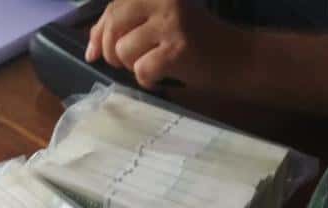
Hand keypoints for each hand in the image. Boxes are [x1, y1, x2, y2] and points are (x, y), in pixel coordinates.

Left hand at [86, 0, 235, 89]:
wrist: (238, 58)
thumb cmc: (197, 41)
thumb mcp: (161, 21)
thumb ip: (127, 26)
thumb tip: (90, 49)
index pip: (113, 8)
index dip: (98, 33)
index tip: (94, 52)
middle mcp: (164, 1)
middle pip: (113, 26)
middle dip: (112, 51)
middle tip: (128, 62)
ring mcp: (171, 24)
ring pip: (124, 51)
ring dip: (133, 66)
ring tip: (153, 65)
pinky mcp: (177, 50)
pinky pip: (141, 70)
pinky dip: (148, 80)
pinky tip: (162, 77)